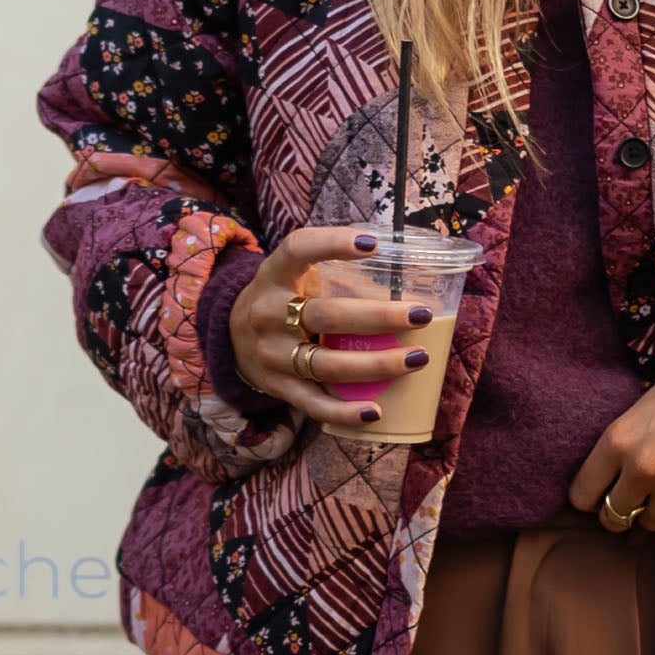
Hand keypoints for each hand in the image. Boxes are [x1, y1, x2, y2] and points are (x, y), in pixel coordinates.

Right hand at [225, 226, 433, 436]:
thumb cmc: (285, 301)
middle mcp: (268, 313)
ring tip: (417, 358)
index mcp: (275, 275)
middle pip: (326, 315)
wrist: (234, 337)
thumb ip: (342, 281)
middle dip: (378, 317)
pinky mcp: (278, 387)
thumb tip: (411, 289)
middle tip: (421, 315)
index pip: (297, 249)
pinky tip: (375, 411)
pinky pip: (313, 403)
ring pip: (326, 364)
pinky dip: (345, 411)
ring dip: (376, 364)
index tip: (372, 244)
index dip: (332, 244)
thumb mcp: (299, 279)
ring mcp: (271, 353)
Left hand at [570, 328, 654, 534]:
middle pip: (611, 518)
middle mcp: (642, 470)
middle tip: (628, 498)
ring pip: (650, 523)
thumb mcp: (643, 403)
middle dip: (617, 511)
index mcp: (617, 441)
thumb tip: (617, 467)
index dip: (588, 496)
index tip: (597, 492)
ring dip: (652, 511)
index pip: (581, 495)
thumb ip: (627, 440)